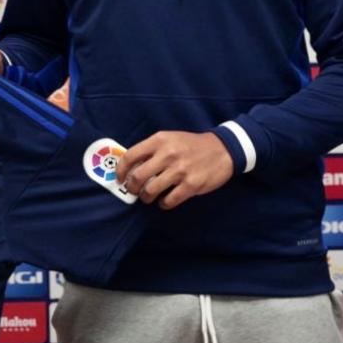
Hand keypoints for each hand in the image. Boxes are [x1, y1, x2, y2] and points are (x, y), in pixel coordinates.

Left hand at [115, 131, 233, 209]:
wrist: (222, 149)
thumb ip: (151, 150)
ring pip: (151, 190)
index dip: (121, 170)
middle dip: (132, 188)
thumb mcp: (169, 139)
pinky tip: (164, 201)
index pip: (130, 156)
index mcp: (159, 140)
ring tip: (149, 197)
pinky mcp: (191, 185)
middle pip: (138, 176)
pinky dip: (163, 204)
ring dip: (146, 197)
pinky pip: (169, 200)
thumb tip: (130, 167)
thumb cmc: (191, 145)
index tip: (120, 179)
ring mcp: (180, 170)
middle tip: (134, 191)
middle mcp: (168, 154)